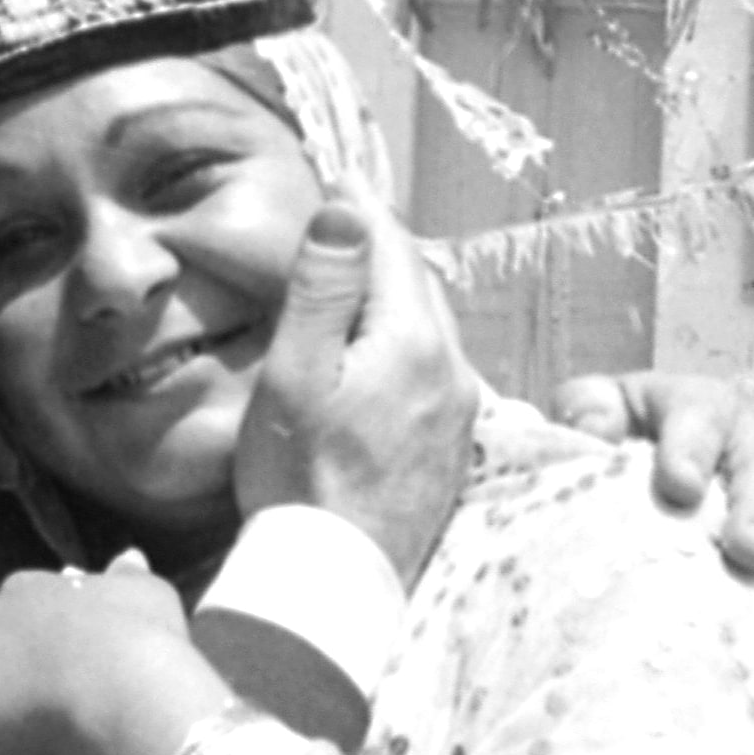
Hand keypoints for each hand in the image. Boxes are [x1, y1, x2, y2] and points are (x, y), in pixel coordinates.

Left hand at [0, 560, 234, 754]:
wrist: (121, 699)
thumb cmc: (141, 645)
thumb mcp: (150, 596)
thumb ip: (128, 578)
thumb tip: (128, 559)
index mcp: (25, 589)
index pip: (14, 612)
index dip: (31, 644)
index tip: (54, 669)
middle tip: (33, 707)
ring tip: (17, 744)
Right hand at [235, 199, 478, 590]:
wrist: (335, 582)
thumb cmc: (301, 479)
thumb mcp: (296, 372)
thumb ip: (323, 288)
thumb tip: (347, 210)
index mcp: (414, 342)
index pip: (392, 248)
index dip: (361, 207)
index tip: (337, 173)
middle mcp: (452, 370)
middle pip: (417, 284)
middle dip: (381, 246)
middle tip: (344, 216)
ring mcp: (457, 412)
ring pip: (427, 327)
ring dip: (393, 295)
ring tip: (354, 277)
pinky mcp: (450, 447)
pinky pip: (431, 369)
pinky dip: (402, 342)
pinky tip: (374, 352)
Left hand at [551, 370, 753, 654]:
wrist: (627, 504)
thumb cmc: (606, 465)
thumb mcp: (588, 425)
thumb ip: (584, 415)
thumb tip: (597, 425)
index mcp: (694, 410)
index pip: (700, 413)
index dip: (693, 445)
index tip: (679, 486)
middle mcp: (751, 448)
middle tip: (744, 551)